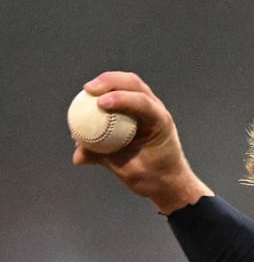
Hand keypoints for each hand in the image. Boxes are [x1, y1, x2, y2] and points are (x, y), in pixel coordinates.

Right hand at [72, 71, 212, 213]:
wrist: (168, 180)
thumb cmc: (153, 177)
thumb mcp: (128, 171)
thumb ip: (104, 159)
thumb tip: (77, 156)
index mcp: (160, 123)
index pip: (143, 103)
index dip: (122, 99)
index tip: (101, 103)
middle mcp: (157, 110)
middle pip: (134, 84)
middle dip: (110, 81)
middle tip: (88, 89)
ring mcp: (150, 107)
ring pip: (129, 84)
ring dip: (108, 81)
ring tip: (87, 89)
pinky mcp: (140, 110)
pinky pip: (122, 95)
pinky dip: (107, 92)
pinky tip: (89, 98)